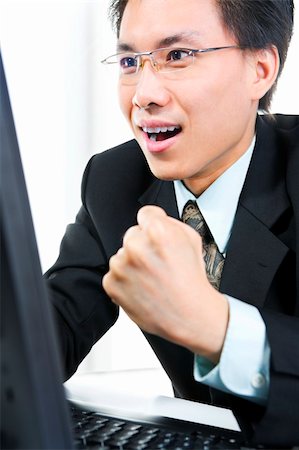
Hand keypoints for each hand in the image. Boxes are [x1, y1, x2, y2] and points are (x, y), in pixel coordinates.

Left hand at [102, 205, 228, 362]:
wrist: (190, 315)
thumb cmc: (192, 279)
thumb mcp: (192, 239)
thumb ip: (170, 223)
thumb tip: (153, 219)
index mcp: (158, 231)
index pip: (146, 214)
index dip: (154, 224)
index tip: (157, 236)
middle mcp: (136, 246)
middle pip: (132, 234)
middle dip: (143, 245)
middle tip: (158, 263)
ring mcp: (121, 266)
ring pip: (122, 255)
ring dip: (133, 264)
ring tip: (152, 279)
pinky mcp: (112, 284)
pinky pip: (114, 274)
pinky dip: (125, 281)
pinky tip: (143, 289)